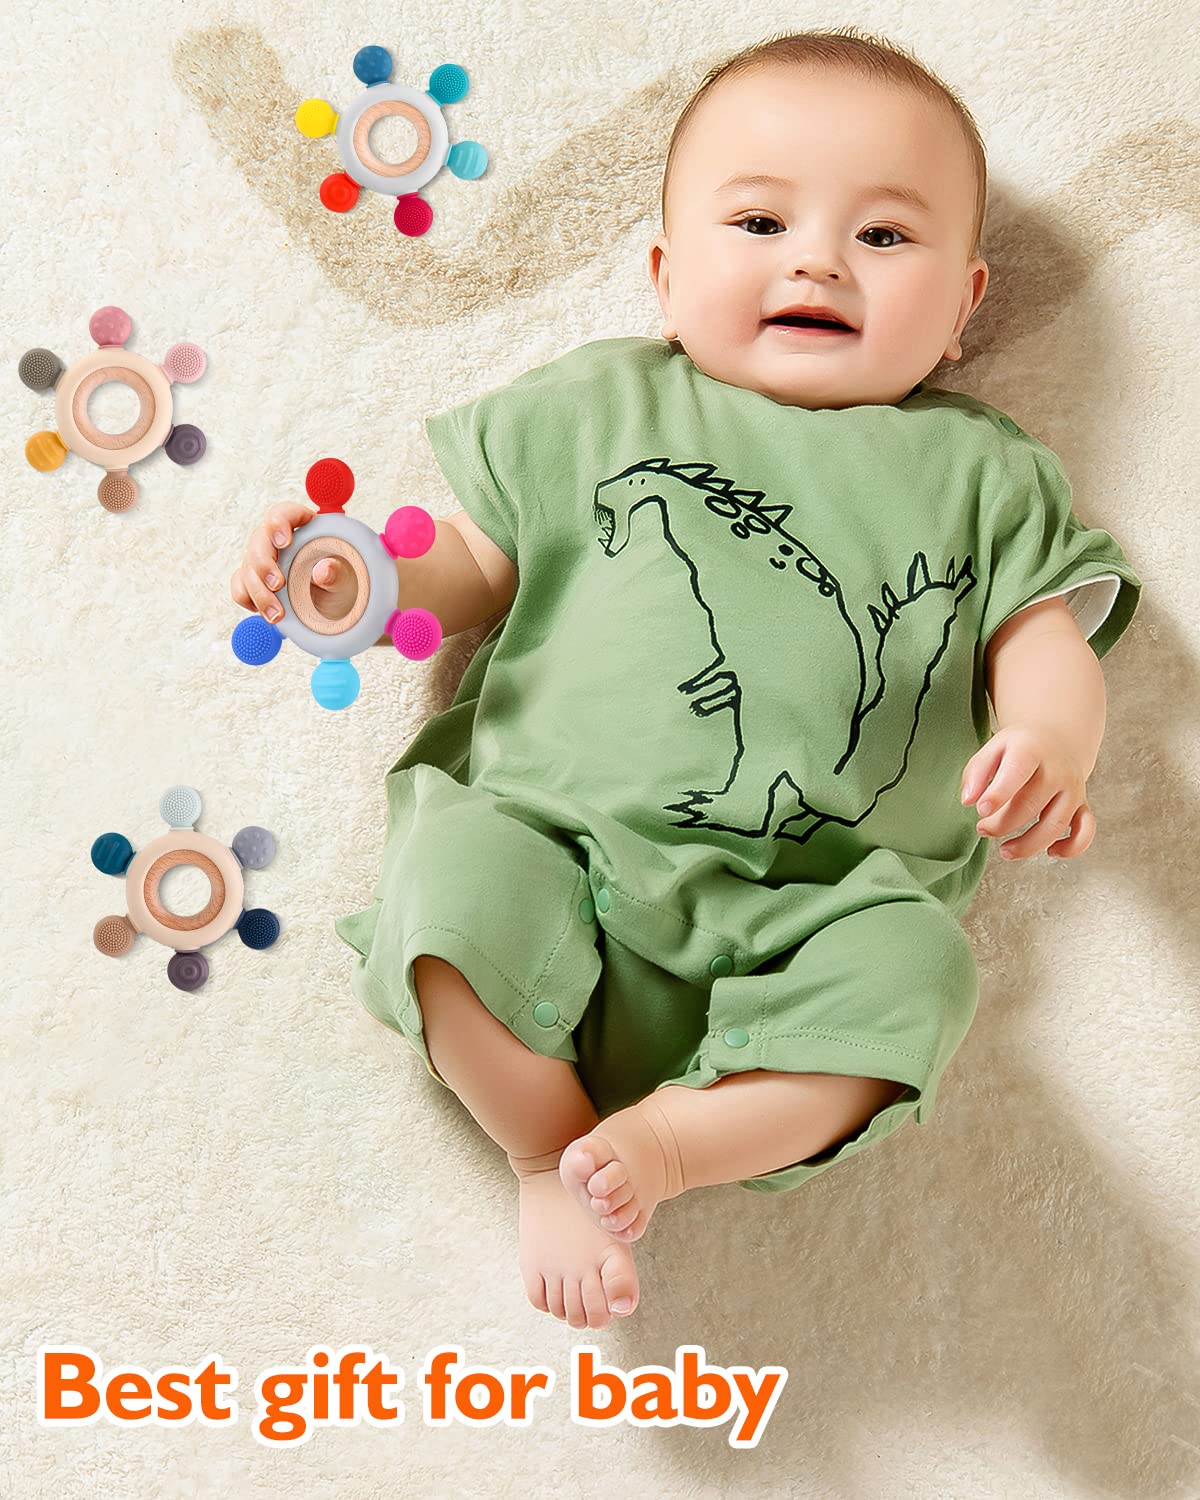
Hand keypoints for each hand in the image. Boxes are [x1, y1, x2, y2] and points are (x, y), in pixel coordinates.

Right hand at [230, 501, 357, 624]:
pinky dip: (248, 600)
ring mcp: (263, 559)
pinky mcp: (254, 580)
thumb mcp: (348, 575)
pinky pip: (240, 587)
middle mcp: (277, 539)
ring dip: (258, 593)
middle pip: (259, 541)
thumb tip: (324, 571)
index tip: (283, 542)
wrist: (336, 601)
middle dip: (264, 564)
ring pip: (248, 568)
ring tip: (277, 614)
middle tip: (278, 584)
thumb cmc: (342, 580)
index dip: (278, 523)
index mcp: (302, 526)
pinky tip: (265, 612)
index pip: (283, 513)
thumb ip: (338, 571)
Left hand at [960, 726, 1094, 860]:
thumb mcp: (993, 748)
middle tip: (982, 828)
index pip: (1018, 771)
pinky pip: (1085, 831)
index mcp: (1032, 750)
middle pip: (1031, 804)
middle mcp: (1058, 770)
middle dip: (1002, 824)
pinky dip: (1072, 847)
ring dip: (1029, 845)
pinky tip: (1050, 852)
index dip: (999, 793)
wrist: (1056, 740)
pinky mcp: (1082, 806)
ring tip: (1005, 851)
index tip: (980, 810)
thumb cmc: (1018, 749)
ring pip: (1056, 825)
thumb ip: (976, 773)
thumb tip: (968, 801)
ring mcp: (1073, 790)